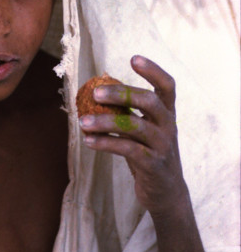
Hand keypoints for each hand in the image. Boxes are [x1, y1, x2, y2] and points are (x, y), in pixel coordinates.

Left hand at [79, 55, 188, 217]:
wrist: (166, 194)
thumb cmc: (148, 154)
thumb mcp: (142, 131)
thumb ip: (128, 112)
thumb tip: (96, 92)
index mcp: (167, 113)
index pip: (167, 85)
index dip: (153, 70)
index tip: (133, 58)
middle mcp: (169, 126)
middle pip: (149, 101)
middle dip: (122, 93)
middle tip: (96, 92)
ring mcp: (163, 145)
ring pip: (135, 126)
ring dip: (105, 122)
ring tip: (82, 121)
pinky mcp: (154, 164)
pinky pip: (127, 149)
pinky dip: (106, 143)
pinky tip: (87, 141)